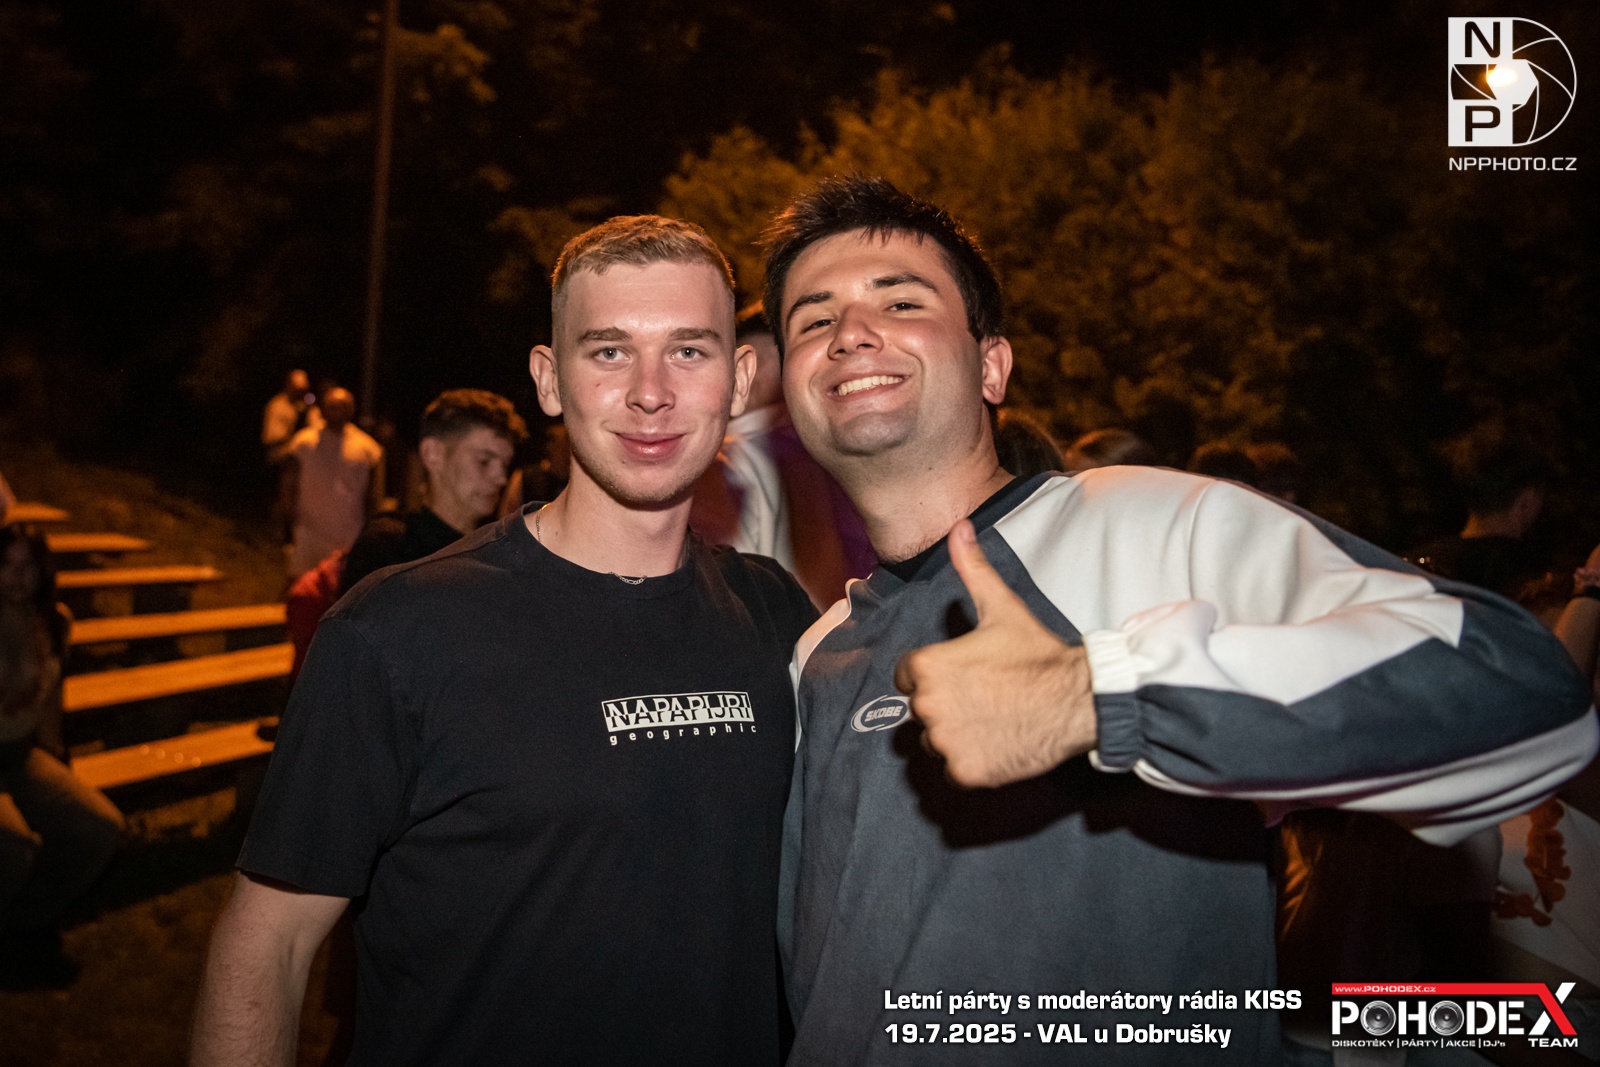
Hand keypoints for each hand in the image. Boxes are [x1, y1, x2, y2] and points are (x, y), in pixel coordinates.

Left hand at [893, 519, 1095, 786]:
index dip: (937, 674)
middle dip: (947, 704)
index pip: (908, 676)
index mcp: (926, 666)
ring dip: (956, 734)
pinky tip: (999, 742)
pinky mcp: (965, 772)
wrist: (1078, 700)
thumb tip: (960, 526)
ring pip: (936, 741)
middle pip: (921, 709)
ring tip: (994, 717)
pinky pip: (954, 769)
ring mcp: (945, 742)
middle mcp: (927, 706)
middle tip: (987, 695)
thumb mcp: (1001, 607)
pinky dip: (972, 761)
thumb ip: (972, 568)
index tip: (968, 674)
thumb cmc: (1037, 654)